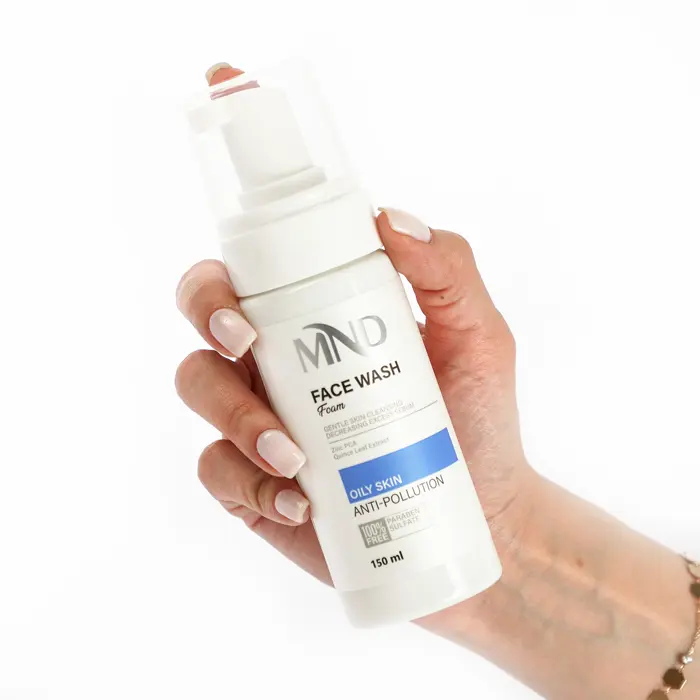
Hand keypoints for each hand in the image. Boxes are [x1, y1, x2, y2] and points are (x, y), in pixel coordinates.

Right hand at [175, 208, 536, 590]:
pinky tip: (298, 502)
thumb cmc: (475, 417)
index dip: (219, 286)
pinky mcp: (257, 483)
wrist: (478, 509)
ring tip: (295, 455)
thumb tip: (391, 220)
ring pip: (202, 397)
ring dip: (236, 419)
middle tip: (247, 349)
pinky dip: (251, 484)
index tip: (247, 311)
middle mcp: (275, 366)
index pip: (245, 282)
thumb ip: (448, 271)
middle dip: (209, 330)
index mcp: (312, 322)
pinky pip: (220, 474)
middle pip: (204, 333)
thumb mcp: (476, 337)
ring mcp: (259, 424)